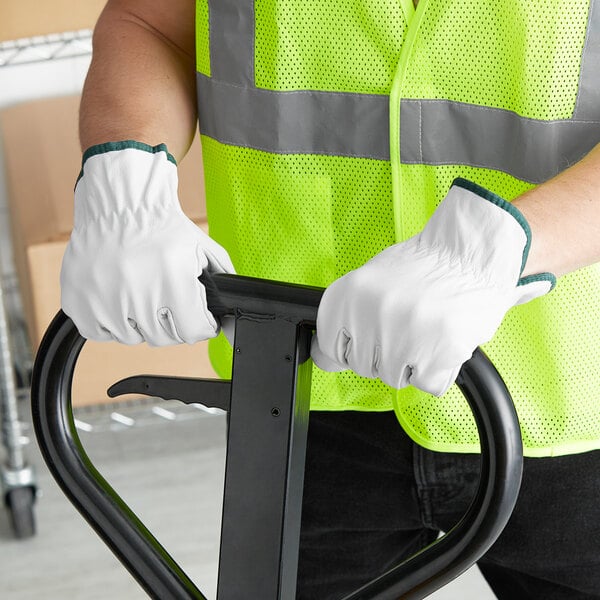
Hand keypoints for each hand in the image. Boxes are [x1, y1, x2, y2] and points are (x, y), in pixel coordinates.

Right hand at [61, 141, 234, 345]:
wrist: (121, 205)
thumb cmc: (164, 228)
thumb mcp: (204, 249)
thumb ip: (223, 282)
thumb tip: (233, 323)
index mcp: (173, 276)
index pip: (193, 331)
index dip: (201, 325)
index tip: (198, 317)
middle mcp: (137, 289)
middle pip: (164, 337)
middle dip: (173, 323)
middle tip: (168, 300)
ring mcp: (104, 297)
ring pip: (133, 338)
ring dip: (142, 323)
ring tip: (142, 294)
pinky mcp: (78, 300)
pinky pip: (101, 333)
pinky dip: (112, 323)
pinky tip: (119, 298)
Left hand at [311, 179, 554, 395]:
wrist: (472, 252)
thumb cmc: (424, 267)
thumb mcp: (372, 283)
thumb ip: (346, 320)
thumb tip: (324, 359)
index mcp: (345, 297)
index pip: (329, 350)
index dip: (355, 346)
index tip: (370, 335)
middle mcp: (368, 317)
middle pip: (364, 367)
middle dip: (386, 353)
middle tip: (408, 323)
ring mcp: (401, 337)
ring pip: (395, 378)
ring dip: (414, 361)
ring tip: (428, 328)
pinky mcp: (437, 354)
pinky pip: (429, 384)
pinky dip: (439, 369)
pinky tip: (444, 339)